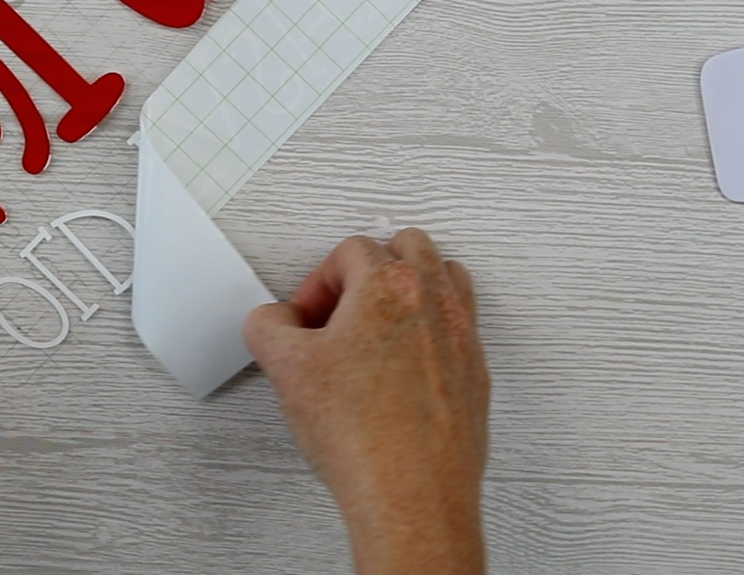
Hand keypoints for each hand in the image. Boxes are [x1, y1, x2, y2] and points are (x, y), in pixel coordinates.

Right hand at [243, 229, 489, 574]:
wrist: (410, 495)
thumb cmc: (364, 436)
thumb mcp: (286, 369)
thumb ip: (269, 326)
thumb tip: (274, 321)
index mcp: (390, 285)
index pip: (350, 249)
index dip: (317, 280)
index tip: (306, 316)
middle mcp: (436, 303)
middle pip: (406, 248)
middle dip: (367, 272)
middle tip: (340, 312)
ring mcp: (462, 338)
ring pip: (444, 280)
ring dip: (408, 292)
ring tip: (375, 329)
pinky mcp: (475, 376)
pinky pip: (458, 330)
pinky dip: (430, 334)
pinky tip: (400, 368)